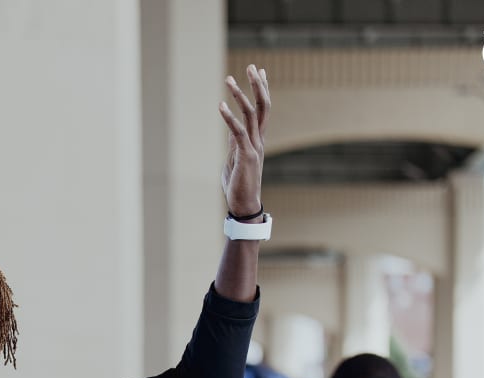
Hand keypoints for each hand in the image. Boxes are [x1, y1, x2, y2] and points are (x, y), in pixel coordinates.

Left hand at [219, 64, 270, 218]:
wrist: (244, 205)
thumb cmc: (238, 185)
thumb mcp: (235, 158)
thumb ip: (235, 142)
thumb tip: (232, 129)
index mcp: (257, 139)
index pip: (262, 109)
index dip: (262, 89)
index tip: (260, 71)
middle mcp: (258, 140)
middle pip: (263, 106)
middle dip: (258, 85)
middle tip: (252, 66)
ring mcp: (254, 147)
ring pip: (251, 114)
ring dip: (240, 95)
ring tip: (229, 79)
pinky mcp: (246, 156)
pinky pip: (238, 132)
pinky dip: (229, 118)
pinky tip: (220, 105)